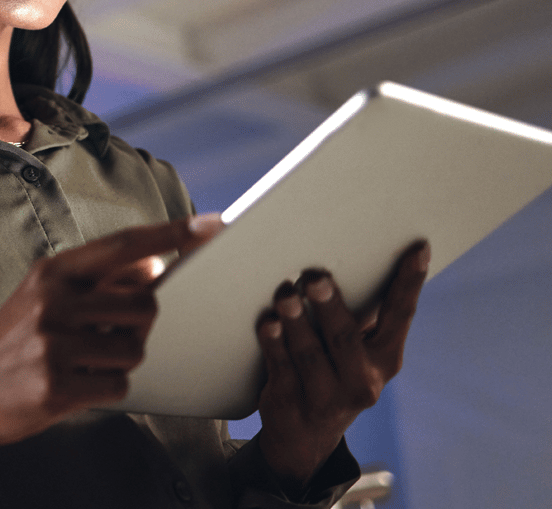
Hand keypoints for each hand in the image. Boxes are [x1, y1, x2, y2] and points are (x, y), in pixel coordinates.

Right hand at [0, 214, 223, 464]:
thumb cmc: (14, 339)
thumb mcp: (48, 295)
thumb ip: (101, 279)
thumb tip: (154, 267)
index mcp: (56, 271)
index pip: (126, 245)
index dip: (172, 233)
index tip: (210, 225)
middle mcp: (55, 300)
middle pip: (145, 305)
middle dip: (139, 324)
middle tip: (107, 334)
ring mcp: (54, 344)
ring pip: (134, 348)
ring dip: (121, 359)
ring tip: (86, 361)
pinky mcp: (56, 386)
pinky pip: (117, 385)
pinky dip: (107, 388)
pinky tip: (77, 384)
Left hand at [255, 241, 429, 494]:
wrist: (304, 437)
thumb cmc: (332, 366)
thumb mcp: (354, 346)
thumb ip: (356, 310)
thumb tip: (348, 247)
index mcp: (385, 357)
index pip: (401, 314)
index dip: (410, 281)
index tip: (417, 247)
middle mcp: (362, 380)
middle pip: (345, 337)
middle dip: (329, 304)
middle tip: (315, 275)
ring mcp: (327, 397)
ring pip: (310, 355)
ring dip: (296, 322)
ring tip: (284, 294)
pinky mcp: (291, 403)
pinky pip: (281, 369)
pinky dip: (273, 344)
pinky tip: (267, 323)